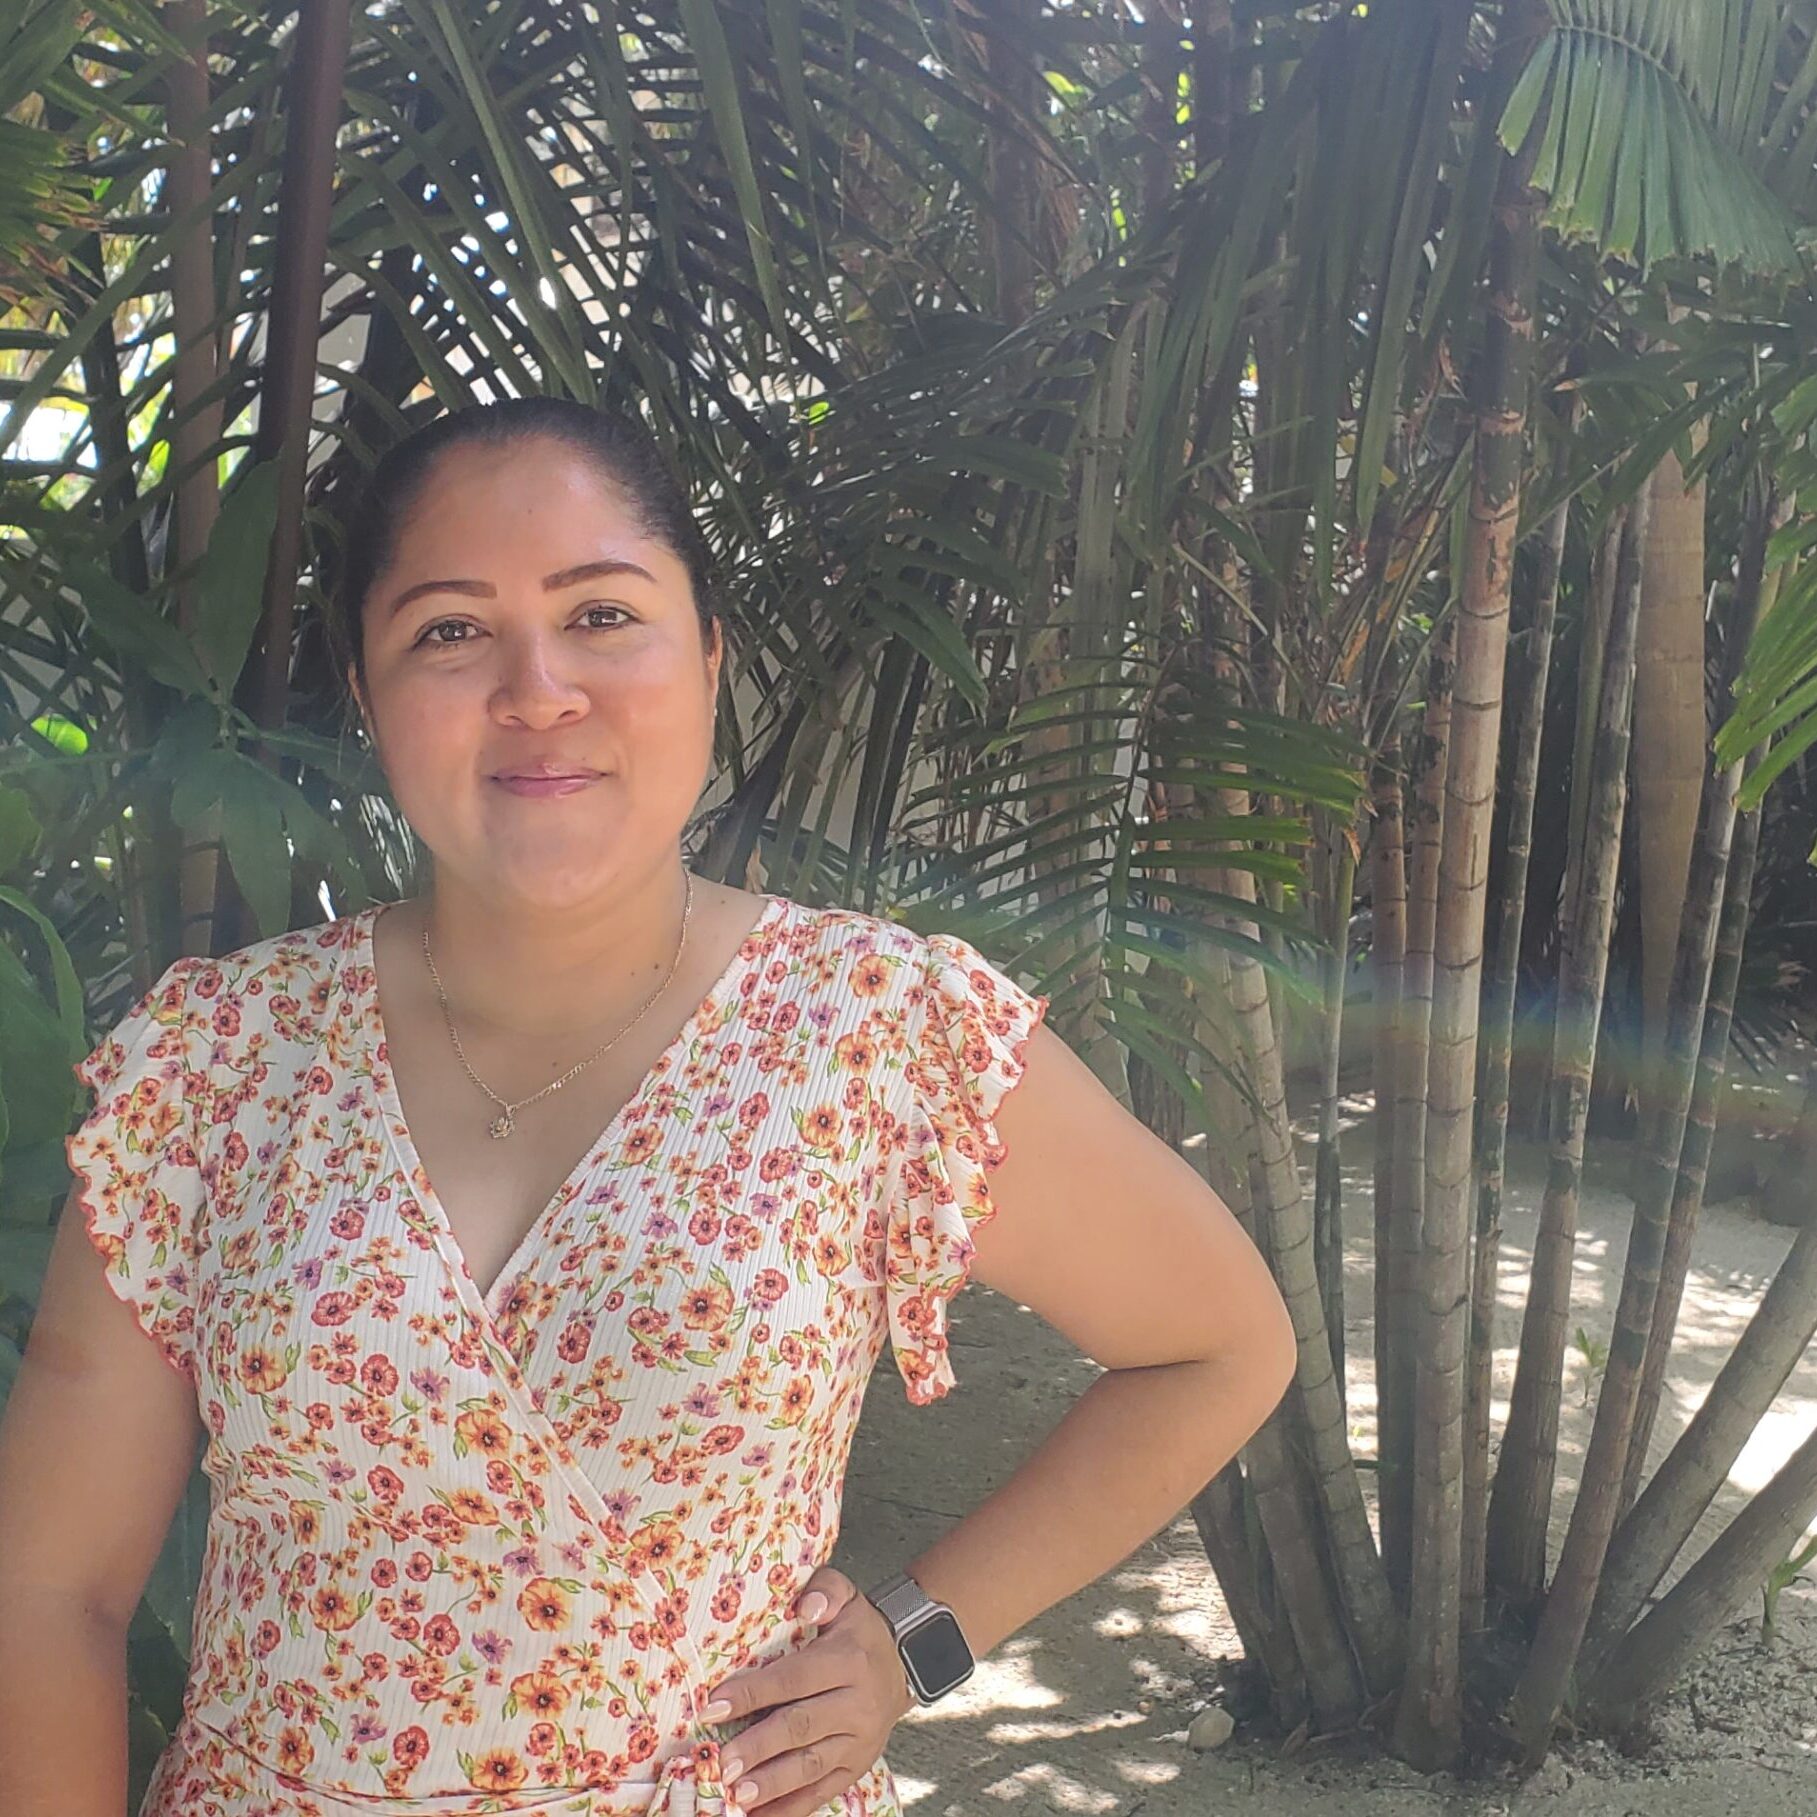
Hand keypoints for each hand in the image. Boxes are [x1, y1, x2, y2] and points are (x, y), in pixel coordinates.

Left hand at [701, 1566, 917, 1815]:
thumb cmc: (859, 1630)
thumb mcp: (847, 1596)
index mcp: (848, 1661)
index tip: (714, 1706)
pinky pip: (823, 1791)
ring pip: (811, 1765)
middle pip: (801, 1728)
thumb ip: (825, 1590)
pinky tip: (760, 1816)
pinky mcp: (857, 1767)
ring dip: (772, 1783)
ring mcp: (858, 1741)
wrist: (904, 1664)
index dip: (753, 1693)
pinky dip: (792, 1808)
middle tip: (722, 1763)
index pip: (794, 1679)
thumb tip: (805, 1606)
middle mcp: (857, 1704)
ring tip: (738, 1795)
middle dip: (758, 1747)